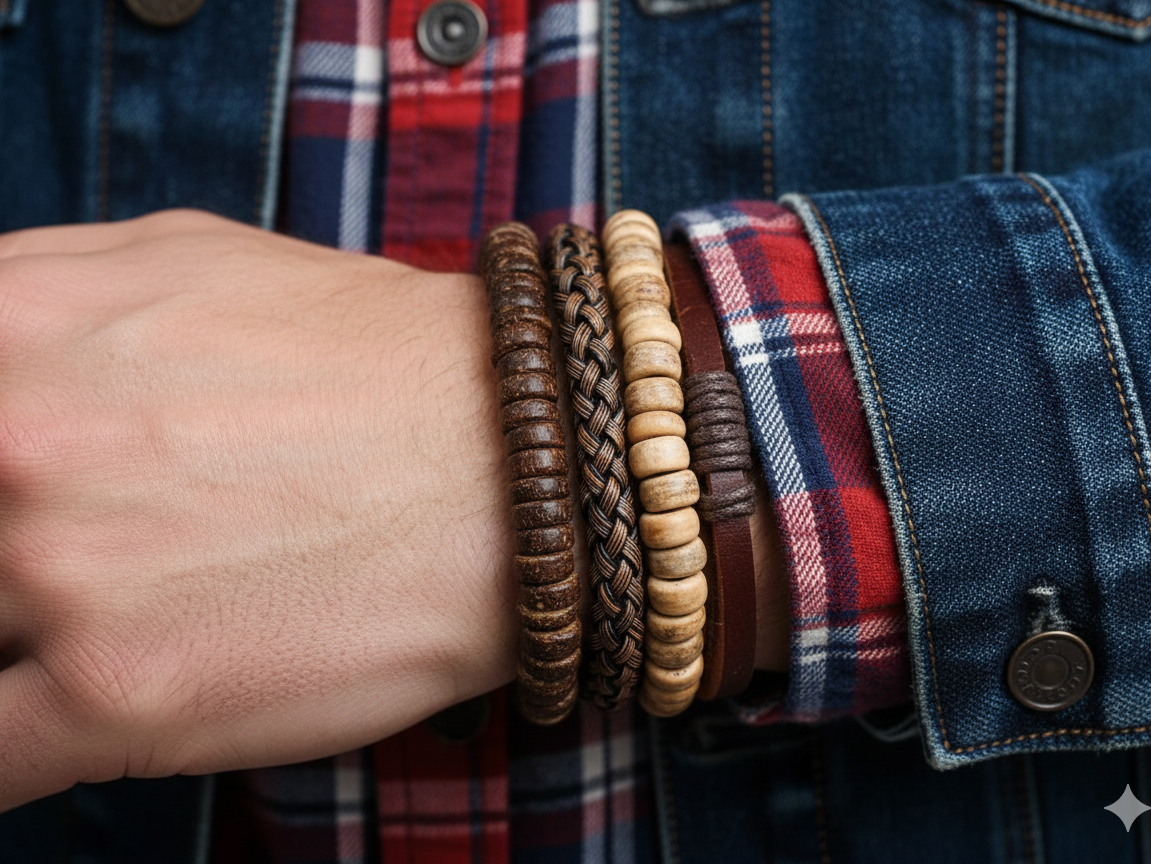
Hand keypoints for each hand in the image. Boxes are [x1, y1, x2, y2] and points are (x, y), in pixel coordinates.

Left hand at [0, 210, 786, 813]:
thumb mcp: (183, 261)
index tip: (16, 502)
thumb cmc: (376, 358)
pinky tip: (70, 714)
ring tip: (120, 615)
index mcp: (12, 323)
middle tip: (105, 550)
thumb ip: (36, 303)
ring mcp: (59, 576)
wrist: (521, 465)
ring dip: (21, 636)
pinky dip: (10, 746)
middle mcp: (13, 444)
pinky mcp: (117, 699)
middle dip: (11, 551)